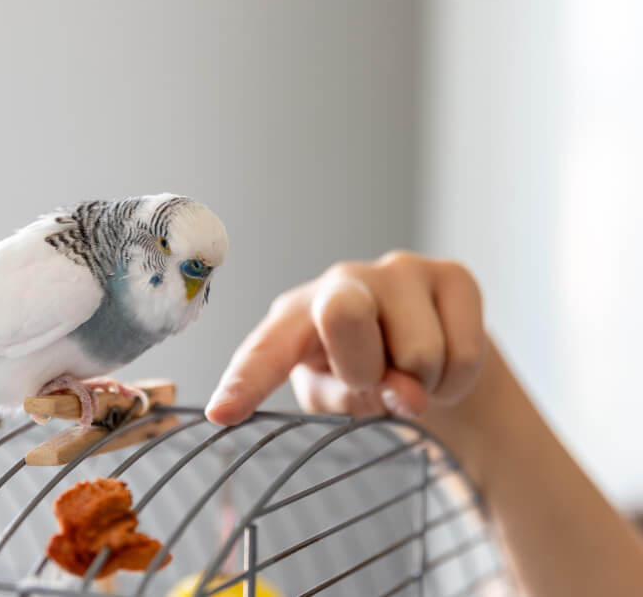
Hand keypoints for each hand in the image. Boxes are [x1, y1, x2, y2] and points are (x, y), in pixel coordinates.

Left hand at [205, 251, 485, 424]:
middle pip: (343, 313)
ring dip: (422, 384)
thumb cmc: (369, 374)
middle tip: (376, 380)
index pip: (266, 350)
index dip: (245, 381)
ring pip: (419, 352)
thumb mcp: (342, 397)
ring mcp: (398, 270)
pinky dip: (457, 381)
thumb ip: (355, 400)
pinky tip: (444, 363)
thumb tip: (410, 396)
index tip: (221, 414)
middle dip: (364, 366)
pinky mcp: (452, 274)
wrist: (436, 353)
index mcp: (294, 318)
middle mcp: (340, 282)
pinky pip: (463, 353)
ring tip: (412, 372)